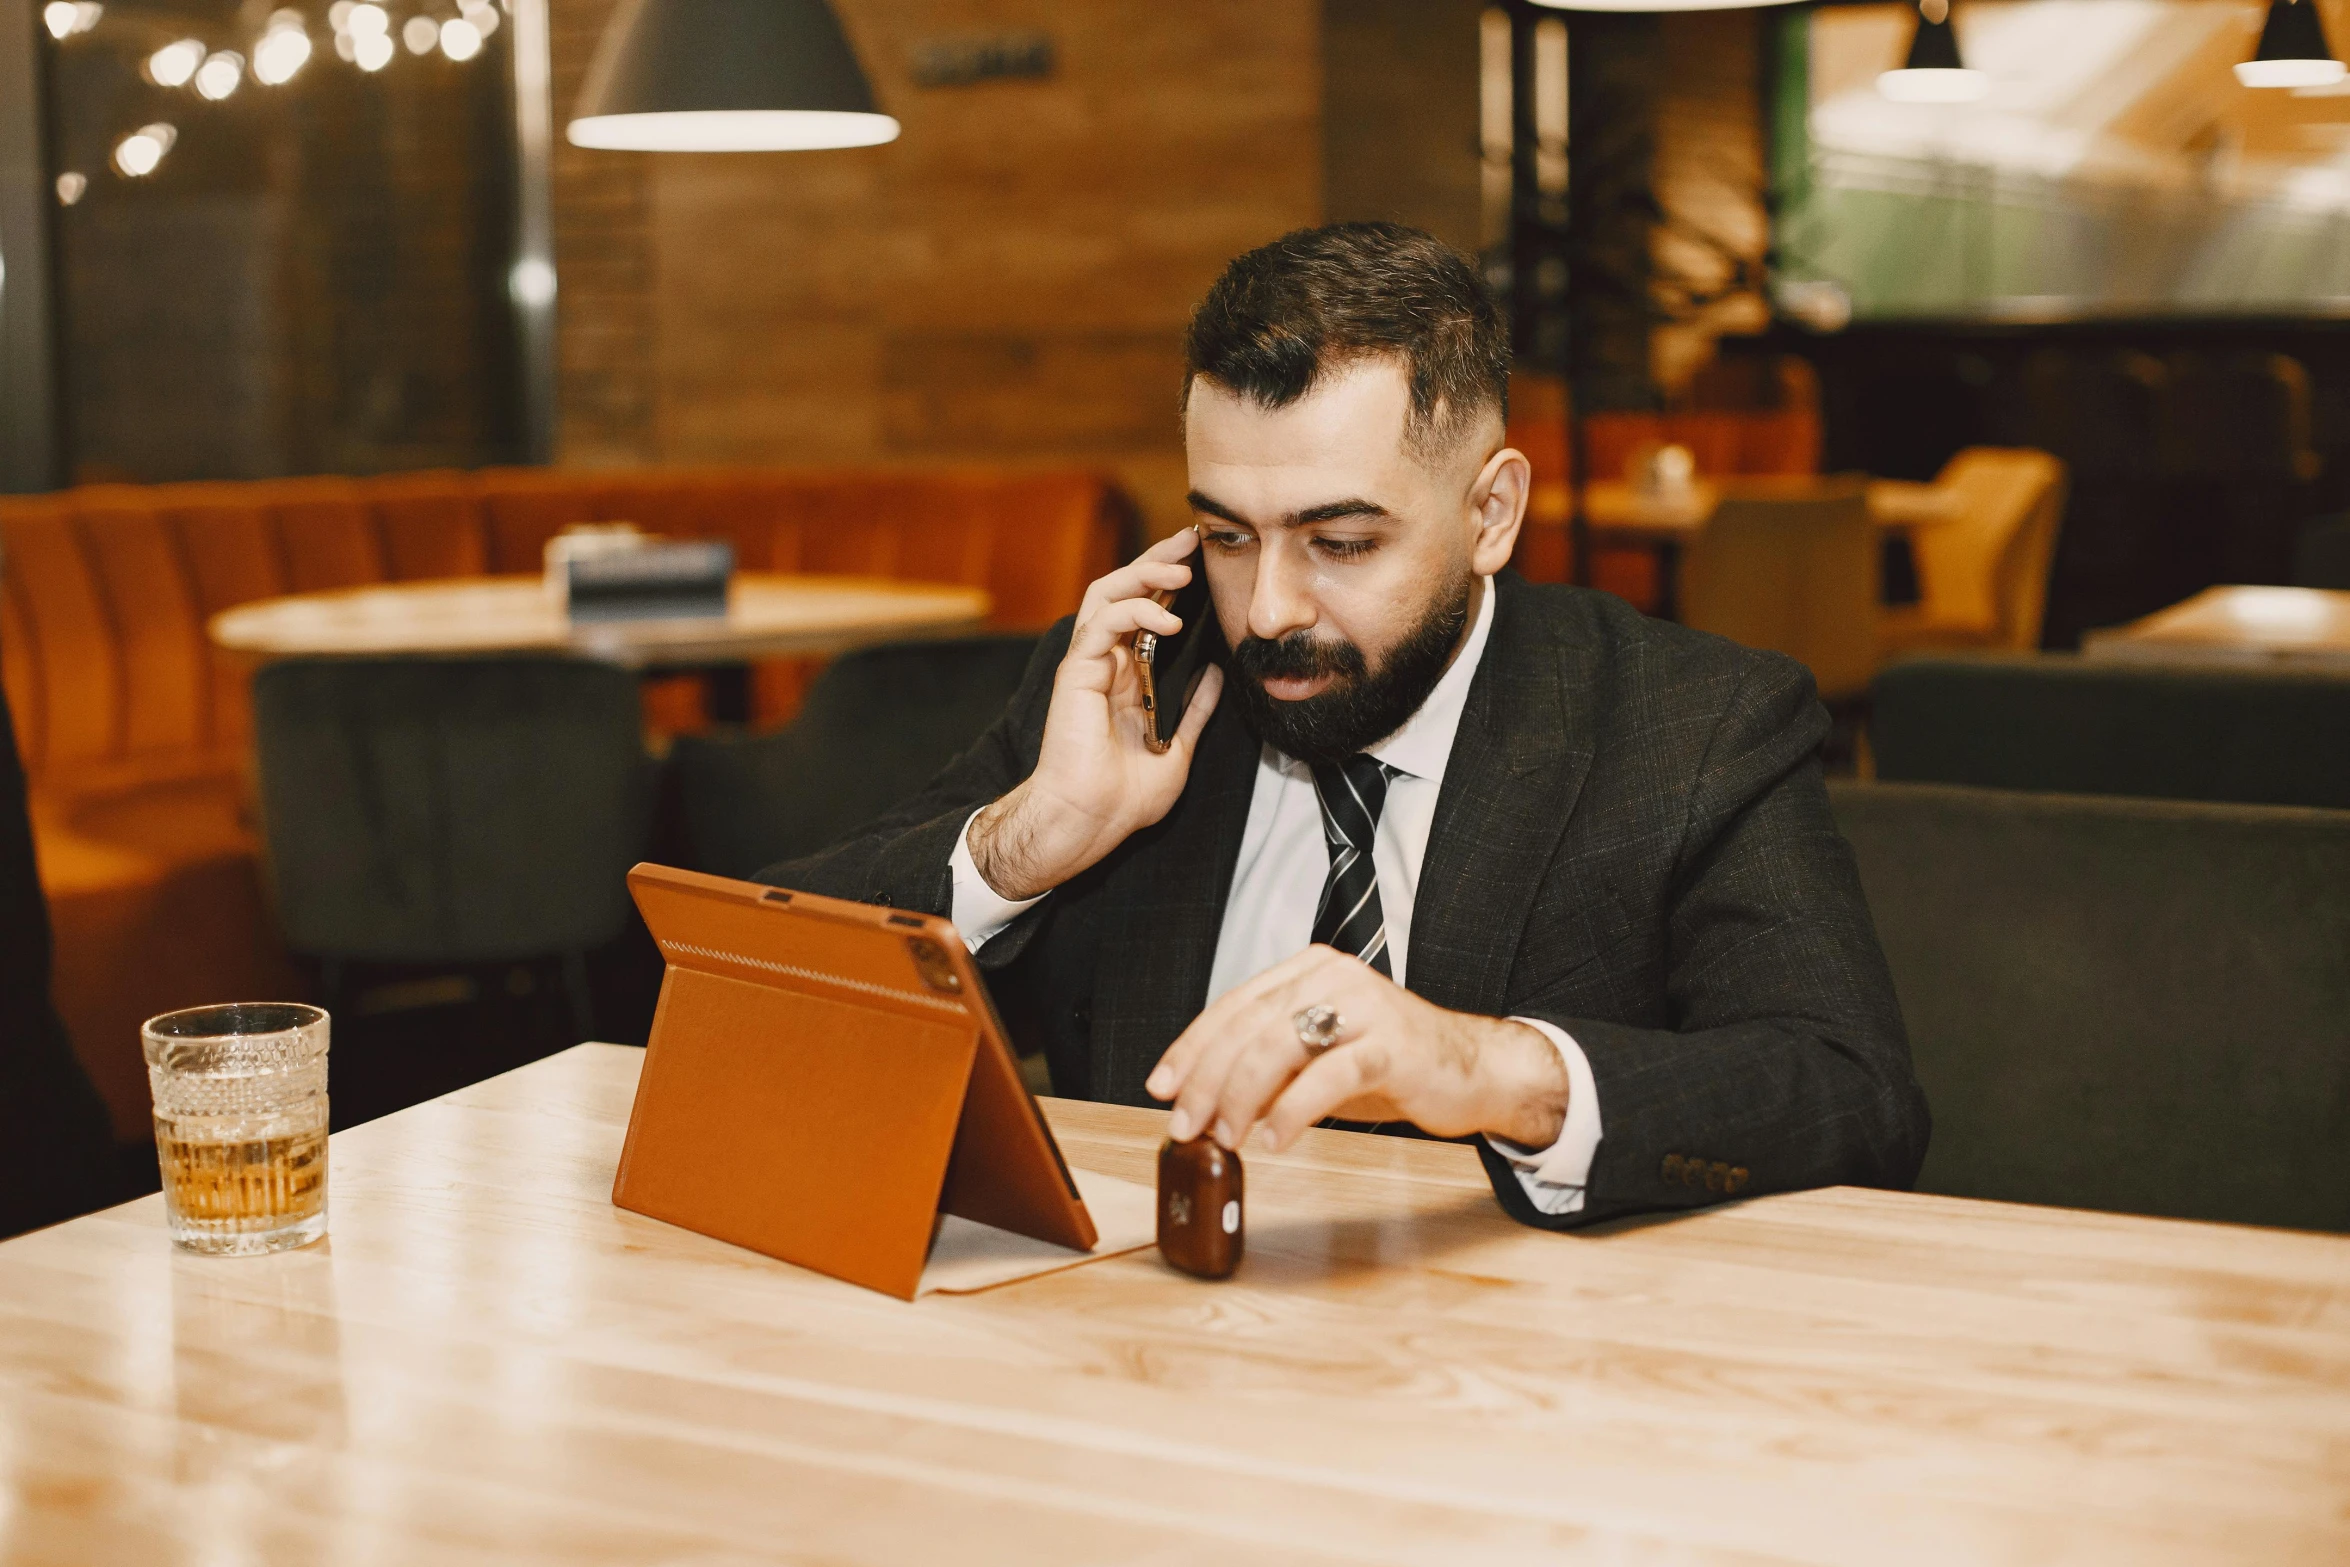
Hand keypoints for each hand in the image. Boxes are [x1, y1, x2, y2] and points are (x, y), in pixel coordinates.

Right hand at [968, 530, 1223, 900]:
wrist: (1090, 820)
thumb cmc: (1123, 797)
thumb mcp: (1178, 750)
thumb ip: (1195, 711)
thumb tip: (1215, 675)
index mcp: (1126, 676)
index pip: (1146, 611)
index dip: (1170, 582)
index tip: (1202, 560)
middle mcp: (1105, 662)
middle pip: (1126, 590)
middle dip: (1158, 560)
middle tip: (1192, 540)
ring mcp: (1088, 664)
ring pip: (1108, 595)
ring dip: (1145, 575)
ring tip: (1183, 571)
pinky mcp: (1075, 672)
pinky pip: (1102, 625)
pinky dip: (1135, 612)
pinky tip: (1169, 619)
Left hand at [1143, 946, 1569, 1153]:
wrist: (1474, 1070)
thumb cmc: (1389, 1064)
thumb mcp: (1317, 1061)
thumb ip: (1269, 1070)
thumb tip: (1204, 1105)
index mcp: (1308, 970)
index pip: (1233, 1005)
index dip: (1191, 1048)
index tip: (1161, 1087)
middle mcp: (1333, 977)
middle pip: (1248, 1026)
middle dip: (1207, 1080)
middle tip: (1185, 1124)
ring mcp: (1365, 1007)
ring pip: (1279, 1046)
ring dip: (1242, 1097)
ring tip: (1226, 1137)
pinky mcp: (1392, 1045)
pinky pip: (1329, 1076)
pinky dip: (1293, 1111)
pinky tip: (1274, 1140)